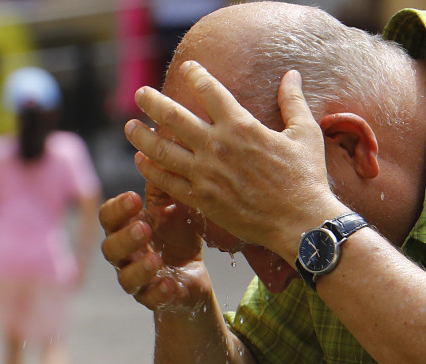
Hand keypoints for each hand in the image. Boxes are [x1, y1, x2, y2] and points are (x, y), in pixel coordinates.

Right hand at [99, 188, 211, 311]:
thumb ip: (162, 185)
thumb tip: (154, 148)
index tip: (134, 198)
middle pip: (110, 248)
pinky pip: (150, 299)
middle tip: (143, 227)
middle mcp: (125, 255)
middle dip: (125, 238)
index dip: (117, 209)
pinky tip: (169, 284)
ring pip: (126, 277)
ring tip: (155, 259)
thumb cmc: (177, 236)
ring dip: (139, 268)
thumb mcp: (174, 207)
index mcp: (125, 228)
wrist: (194, 274)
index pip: (109, 217)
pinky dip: (158, 293)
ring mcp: (137, 279)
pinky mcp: (155, 299)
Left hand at [125, 61, 343, 262]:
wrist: (299, 222)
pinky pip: (167, 182)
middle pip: (173, 117)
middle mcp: (217, 146)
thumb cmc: (305, 177)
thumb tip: (291, 75)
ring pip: (161, 150)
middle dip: (152, 102)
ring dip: (142, 136)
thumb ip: (293, 102)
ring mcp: (205, 174)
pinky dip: (151, 170)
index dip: (196, 75)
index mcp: (241, 126)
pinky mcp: (200, 198)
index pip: (210, 91)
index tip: (187, 68)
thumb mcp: (305, 133)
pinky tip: (141, 160)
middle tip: (140, 94)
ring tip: (130, 127)